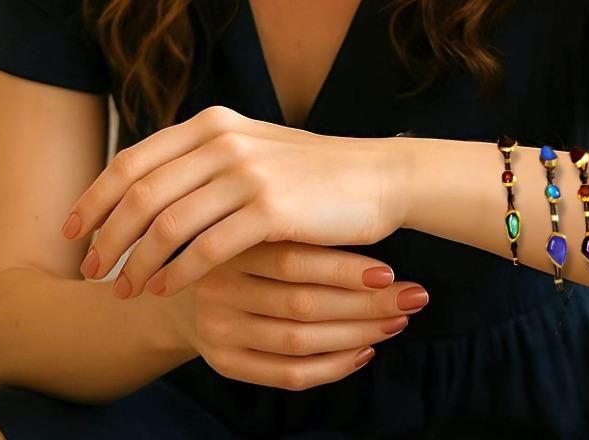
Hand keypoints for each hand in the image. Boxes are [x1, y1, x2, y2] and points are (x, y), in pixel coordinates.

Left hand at [62, 105, 409, 298]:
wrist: (377, 177)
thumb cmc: (312, 171)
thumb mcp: (253, 146)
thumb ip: (203, 156)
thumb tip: (142, 186)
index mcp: (214, 122)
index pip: (133, 160)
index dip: (95, 198)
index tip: (75, 231)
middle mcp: (226, 141)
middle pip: (140, 194)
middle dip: (107, 237)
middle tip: (91, 270)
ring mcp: (249, 173)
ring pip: (167, 225)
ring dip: (136, 264)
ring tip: (125, 290)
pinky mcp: (272, 209)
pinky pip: (206, 249)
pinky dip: (178, 274)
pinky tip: (167, 291)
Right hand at [163, 241, 429, 390]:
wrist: (174, 279)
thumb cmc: (241, 239)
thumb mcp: (255, 217)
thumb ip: (294, 217)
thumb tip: (374, 212)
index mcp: (232, 245)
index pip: (294, 261)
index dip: (344, 270)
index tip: (390, 271)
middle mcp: (220, 291)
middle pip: (302, 305)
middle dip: (366, 304)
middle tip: (414, 296)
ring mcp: (219, 331)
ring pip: (298, 342)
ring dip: (357, 334)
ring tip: (398, 319)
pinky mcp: (224, 363)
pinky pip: (285, 376)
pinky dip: (331, 367)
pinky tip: (364, 351)